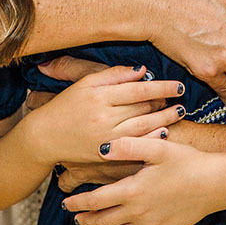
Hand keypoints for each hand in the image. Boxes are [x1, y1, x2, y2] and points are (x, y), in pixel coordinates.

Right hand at [25, 66, 184, 165]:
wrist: (44, 137)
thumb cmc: (65, 106)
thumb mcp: (85, 83)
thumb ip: (113, 75)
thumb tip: (141, 71)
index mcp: (99, 95)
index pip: (138, 90)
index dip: (161, 87)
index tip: (178, 85)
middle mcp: (103, 116)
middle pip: (143, 108)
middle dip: (165, 103)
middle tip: (181, 98)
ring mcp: (105, 137)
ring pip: (143, 127)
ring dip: (165, 119)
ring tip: (179, 113)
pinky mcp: (105, 154)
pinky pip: (134, 146)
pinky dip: (151, 139)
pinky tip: (164, 133)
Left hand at [60, 136, 224, 224]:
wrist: (216, 184)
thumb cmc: (187, 161)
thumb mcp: (158, 147)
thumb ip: (128, 146)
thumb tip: (103, 148)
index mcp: (133, 191)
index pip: (95, 201)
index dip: (78, 203)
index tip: (66, 203)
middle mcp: (139, 213)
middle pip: (103, 221)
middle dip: (87, 219)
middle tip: (76, 216)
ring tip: (99, 221)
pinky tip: (132, 219)